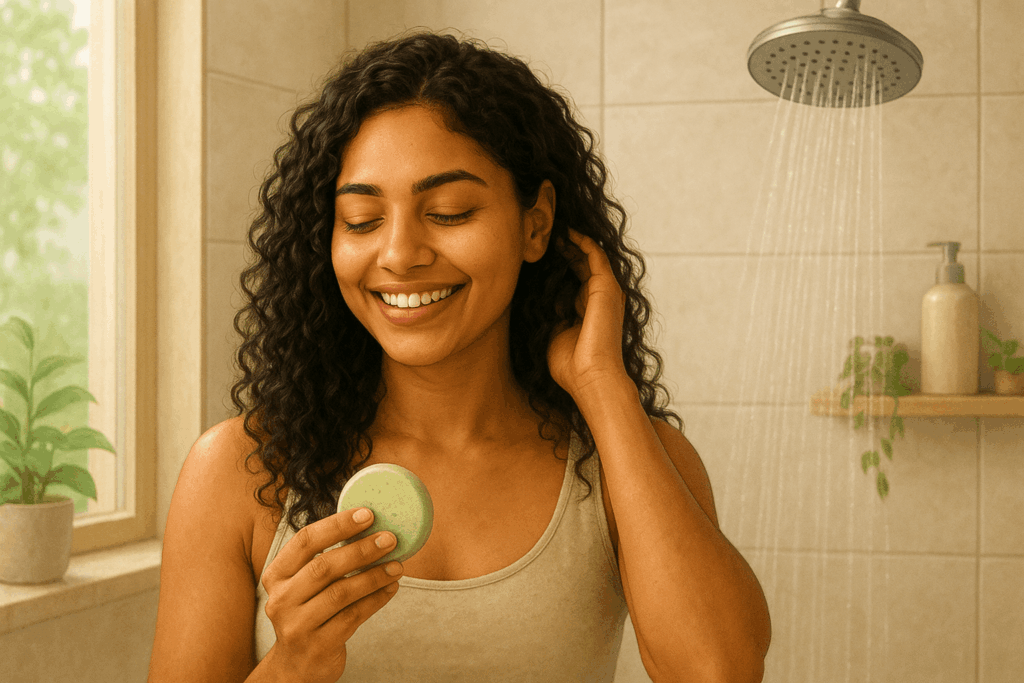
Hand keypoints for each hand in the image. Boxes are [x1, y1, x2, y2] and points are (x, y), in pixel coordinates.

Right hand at [259, 508, 402, 682]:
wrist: (296, 666)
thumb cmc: (308, 612)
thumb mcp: (303, 585)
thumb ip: (324, 558)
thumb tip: (369, 525)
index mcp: (276, 575)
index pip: (304, 541)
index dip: (337, 525)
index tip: (367, 514)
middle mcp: (281, 599)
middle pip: (324, 567)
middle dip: (361, 549)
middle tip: (390, 538)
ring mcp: (296, 625)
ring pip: (340, 593)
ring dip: (373, 576)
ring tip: (397, 565)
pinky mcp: (317, 645)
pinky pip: (352, 616)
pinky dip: (375, 599)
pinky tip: (391, 588)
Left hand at [547, 228, 629, 398]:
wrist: (590, 376)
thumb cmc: (571, 365)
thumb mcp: (553, 334)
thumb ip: (550, 316)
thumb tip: (537, 302)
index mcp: (588, 309)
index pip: (574, 278)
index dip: (560, 263)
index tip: (540, 252)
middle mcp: (600, 298)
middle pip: (582, 264)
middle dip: (566, 248)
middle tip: (546, 233)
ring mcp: (606, 291)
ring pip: (590, 256)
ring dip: (573, 241)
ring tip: (555, 228)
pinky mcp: (607, 287)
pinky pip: (596, 255)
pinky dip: (583, 241)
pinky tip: (567, 232)